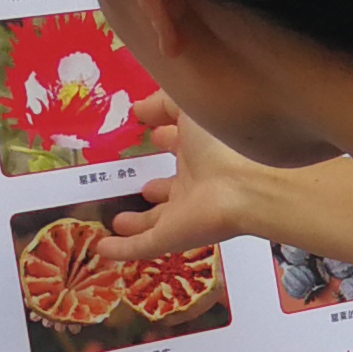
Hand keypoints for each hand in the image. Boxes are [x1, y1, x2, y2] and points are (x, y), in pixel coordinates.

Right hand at [95, 92, 260, 264]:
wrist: (249, 185)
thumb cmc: (224, 140)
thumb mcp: (192, 106)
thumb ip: (166, 103)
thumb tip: (140, 109)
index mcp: (203, 152)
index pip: (182, 146)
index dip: (166, 140)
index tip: (149, 134)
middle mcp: (197, 183)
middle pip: (173, 187)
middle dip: (156, 186)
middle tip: (136, 184)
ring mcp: (186, 213)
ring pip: (159, 220)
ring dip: (138, 221)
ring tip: (119, 220)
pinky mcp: (175, 237)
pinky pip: (144, 245)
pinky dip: (123, 249)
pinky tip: (103, 248)